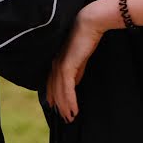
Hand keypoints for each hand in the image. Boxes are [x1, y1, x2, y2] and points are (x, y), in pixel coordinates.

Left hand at [44, 0, 115, 121]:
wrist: (90, 23)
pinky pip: (67, 89)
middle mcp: (55, 64)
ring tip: (71, 118)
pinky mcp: (67, 66)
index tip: (57, 108)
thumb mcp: (81, 59)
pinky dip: (70, 101)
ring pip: (60, 92)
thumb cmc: (87, 37)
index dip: (54, 96)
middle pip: (54, 90)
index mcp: (57, 60)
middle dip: (60, 105)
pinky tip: (74, 110)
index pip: (52, 83)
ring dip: (66, 107)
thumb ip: (77, 71)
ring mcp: (59, 65)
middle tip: (65, 118)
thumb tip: (74, 84)